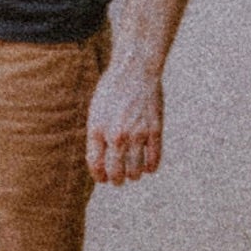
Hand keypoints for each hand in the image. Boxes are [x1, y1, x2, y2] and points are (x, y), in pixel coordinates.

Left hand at [86, 63, 163, 185]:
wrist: (134, 70)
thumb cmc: (112, 91)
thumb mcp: (96, 113)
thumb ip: (97, 137)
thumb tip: (101, 164)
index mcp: (97, 130)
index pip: (96, 166)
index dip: (100, 176)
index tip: (104, 178)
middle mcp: (116, 135)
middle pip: (116, 173)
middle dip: (117, 180)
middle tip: (119, 179)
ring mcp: (136, 134)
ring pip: (135, 171)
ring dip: (134, 175)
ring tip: (134, 172)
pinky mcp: (155, 130)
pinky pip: (154, 161)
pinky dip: (151, 167)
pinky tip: (148, 166)